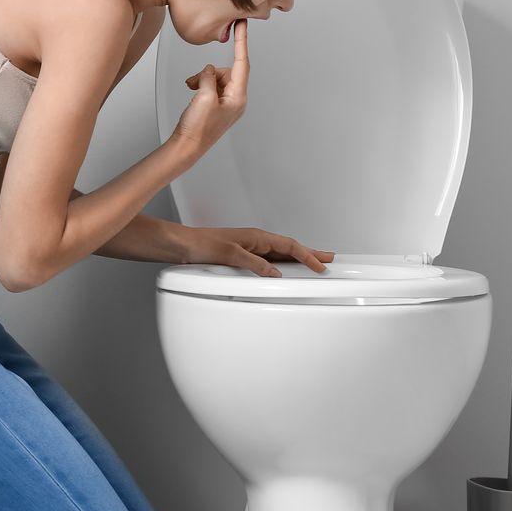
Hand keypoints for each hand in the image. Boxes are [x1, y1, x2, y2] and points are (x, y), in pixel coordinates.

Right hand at [169, 18, 249, 159]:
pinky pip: (211, 87)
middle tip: (195, 81)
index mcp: (238, 97)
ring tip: (192, 88)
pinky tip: (193, 91)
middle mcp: (235, 100)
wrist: (187, 146)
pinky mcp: (215, 107)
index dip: (242, 43)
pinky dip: (201, 85)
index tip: (243, 27)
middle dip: (209, 72)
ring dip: (203, 79)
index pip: (242, 64)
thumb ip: (209, 77)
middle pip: (226, 72)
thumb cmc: (198, 128)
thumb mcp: (204, 96)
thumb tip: (209, 70)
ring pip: (216, 79)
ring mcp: (226, 104)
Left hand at [180, 226, 334, 276]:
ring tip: (313, 265)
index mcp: (257, 236)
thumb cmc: (201, 244)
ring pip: (280, 256)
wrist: (182, 246)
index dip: (308, 256)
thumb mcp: (230, 254)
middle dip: (310, 254)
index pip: (289, 246)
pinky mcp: (242, 257)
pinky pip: (268, 262)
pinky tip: (285, 272)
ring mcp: (250, 249)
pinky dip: (282, 267)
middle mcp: (256, 241)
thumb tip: (275, 274)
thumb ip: (254, 264)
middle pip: (289, 249)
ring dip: (297, 260)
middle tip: (330, 259)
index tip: (321, 265)